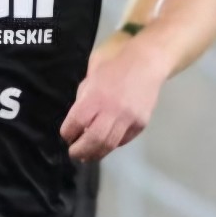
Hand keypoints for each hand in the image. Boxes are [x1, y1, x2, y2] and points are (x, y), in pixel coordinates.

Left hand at [60, 45, 164, 160]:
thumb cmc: (116, 60)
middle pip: (92, 140)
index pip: (75, 123)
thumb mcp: (92, 72)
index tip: (67, 136)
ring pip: (109, 145)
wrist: (148, 60)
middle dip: (79, 151)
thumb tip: (78, 118)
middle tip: (74, 153)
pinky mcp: (140, 123)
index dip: (68, 133)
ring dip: (95, 154)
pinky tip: (105, 144)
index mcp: (96, 96)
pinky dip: (112, 145)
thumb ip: (84, 95)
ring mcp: (128, 118)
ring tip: (88, 156)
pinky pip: (123, 140)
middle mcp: (112, 110)